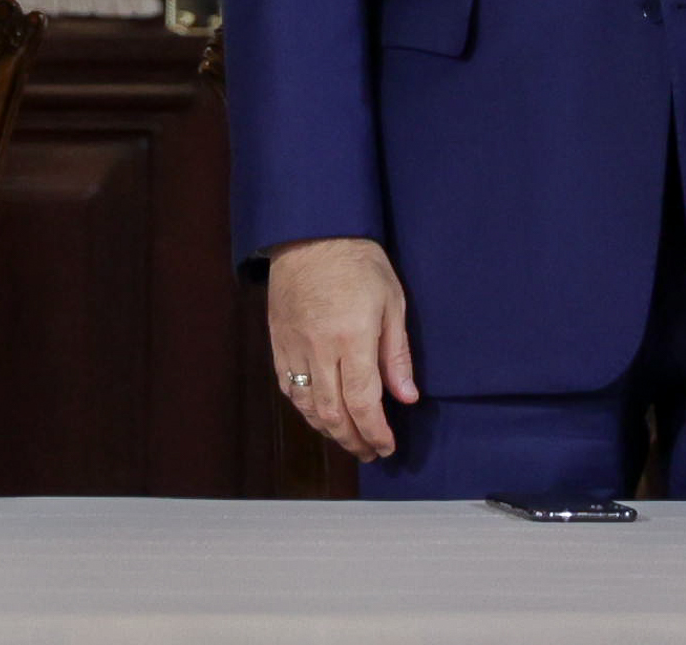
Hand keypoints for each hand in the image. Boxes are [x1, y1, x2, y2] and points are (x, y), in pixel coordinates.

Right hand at [265, 236, 415, 462]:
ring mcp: (294, 349)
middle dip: (354, 440)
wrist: (310, 234)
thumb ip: (397, 354)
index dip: (375, 432)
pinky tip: (320, 415)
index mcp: (352, 339)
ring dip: (329, 431)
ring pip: (307, 407)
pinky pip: (288, 389)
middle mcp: (319, 350)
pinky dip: (305, 410)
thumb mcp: (392, 301)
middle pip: (333, 413)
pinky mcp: (278, 344)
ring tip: (349, 438)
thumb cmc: (359, 262)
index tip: (387, 447)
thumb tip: (407, 397)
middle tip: (370, 452)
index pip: (363, 402)